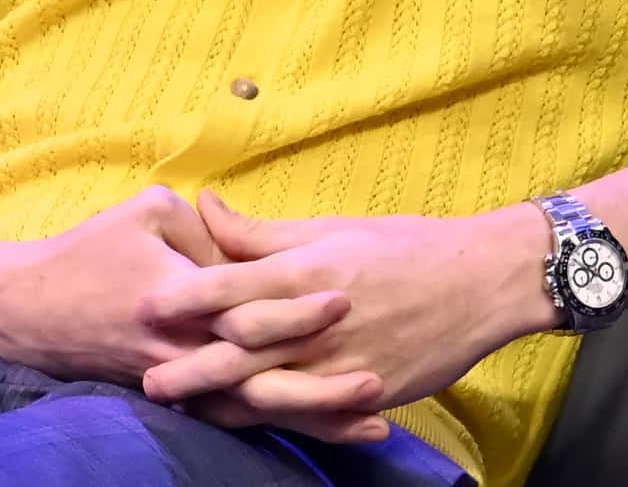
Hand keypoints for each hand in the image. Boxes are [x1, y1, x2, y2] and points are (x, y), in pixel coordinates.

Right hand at [0, 185, 364, 399]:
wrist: (27, 309)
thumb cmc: (89, 250)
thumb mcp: (146, 213)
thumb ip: (206, 227)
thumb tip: (248, 241)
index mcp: (179, 297)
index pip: (247, 305)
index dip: (296, 304)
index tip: (345, 296)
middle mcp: (183, 349)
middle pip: (261, 374)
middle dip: (320, 383)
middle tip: (377, 379)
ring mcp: (181, 379)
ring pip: (255, 408)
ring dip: (313, 416)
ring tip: (374, 421)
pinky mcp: (178, 395)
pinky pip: (237, 417)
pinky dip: (282, 424)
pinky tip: (326, 430)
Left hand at [138, 192, 554, 438]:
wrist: (482, 282)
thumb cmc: (407, 246)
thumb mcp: (334, 227)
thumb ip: (264, 232)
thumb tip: (206, 208)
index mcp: (309, 270)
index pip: (233, 285)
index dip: (186, 297)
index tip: (145, 304)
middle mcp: (319, 320)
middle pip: (240, 350)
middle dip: (190, 365)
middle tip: (145, 377)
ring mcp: (342, 363)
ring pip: (268, 391)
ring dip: (223, 401)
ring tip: (185, 407)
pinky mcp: (364, 393)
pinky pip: (309, 413)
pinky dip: (274, 418)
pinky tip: (247, 420)